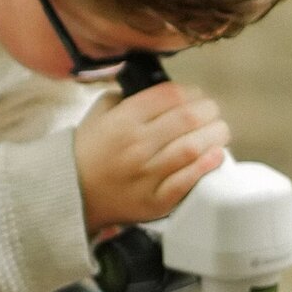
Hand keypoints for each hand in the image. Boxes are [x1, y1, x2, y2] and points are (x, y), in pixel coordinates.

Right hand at [74, 81, 229, 234]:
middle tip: (213, 113)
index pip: (170, 95)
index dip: (192, 92)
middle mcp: (137, 145)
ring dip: (215, 135)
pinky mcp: (155, 201)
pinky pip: (188, 181)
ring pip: (193, 148)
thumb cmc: (88, 152)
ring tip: (219, 132)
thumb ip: (127, 96)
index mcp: (123, 120)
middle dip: (210, 111)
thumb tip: (162, 89)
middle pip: (189, 118)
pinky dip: (207, 166)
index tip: (196, 96)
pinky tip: (216, 156)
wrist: (72, 194)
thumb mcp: (98, 113)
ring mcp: (146, 175)